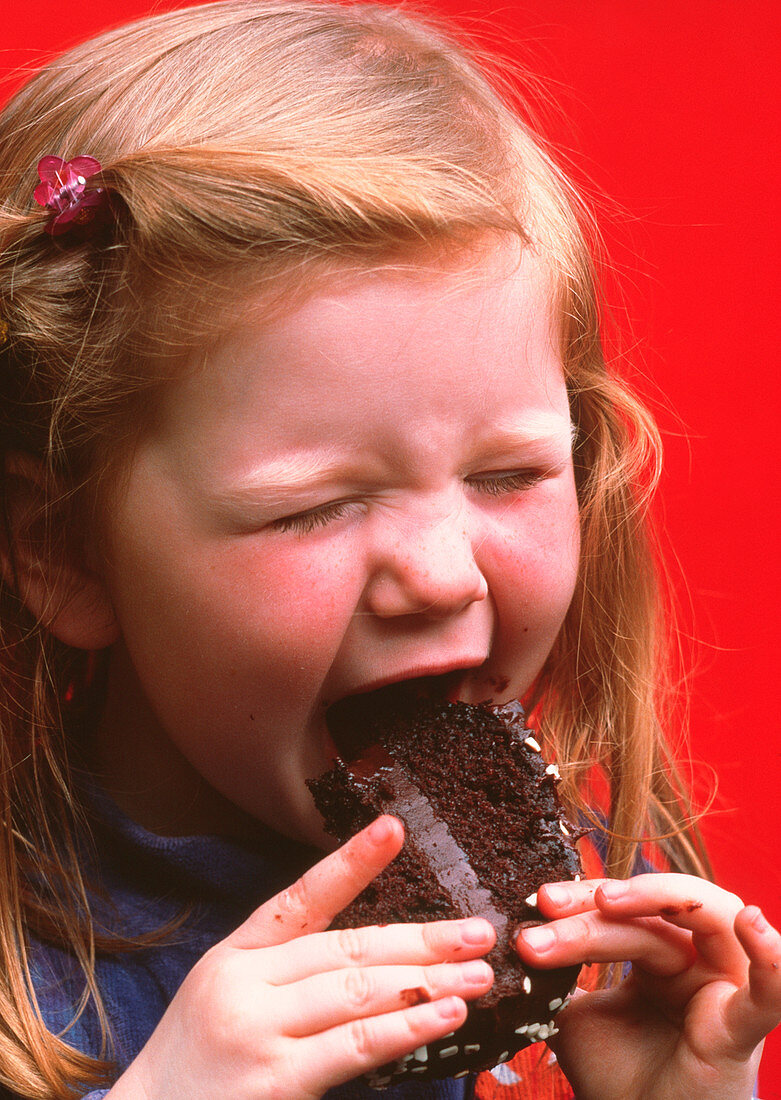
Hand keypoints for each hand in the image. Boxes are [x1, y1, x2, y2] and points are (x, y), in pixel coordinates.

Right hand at [107, 815, 495, 1099]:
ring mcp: (259, 1029)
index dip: (352, 861)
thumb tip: (375, 956)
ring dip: (426, 979)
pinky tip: (444, 1015)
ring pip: (357, 990)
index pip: (303, 896)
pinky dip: (405, 1027)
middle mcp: (248, 982)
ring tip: (477, 973)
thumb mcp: (229, 995)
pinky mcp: (274, 1080)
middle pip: (349, 948)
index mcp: (239, 953)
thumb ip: (286, 970)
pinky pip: (353, 1046)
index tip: (395, 828)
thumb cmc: (198, 1062)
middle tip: (479, 931)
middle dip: (421, 939)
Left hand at [516, 874, 780, 1099]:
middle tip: (548, 906)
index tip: (536, 901)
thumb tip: (513, 935)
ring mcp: (724, 990)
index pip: (625, 906)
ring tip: (607, 900)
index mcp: (663, 955)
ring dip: (655, 899)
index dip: (581, 898)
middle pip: (654, 910)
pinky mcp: (742, 1029)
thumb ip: (556, 976)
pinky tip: (749, 920)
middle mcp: (698, 962)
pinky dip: (769, 954)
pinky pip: (770, 991)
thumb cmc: (617, 1081)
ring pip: (701, 920)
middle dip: (598, 903)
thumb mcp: (576, 1016)